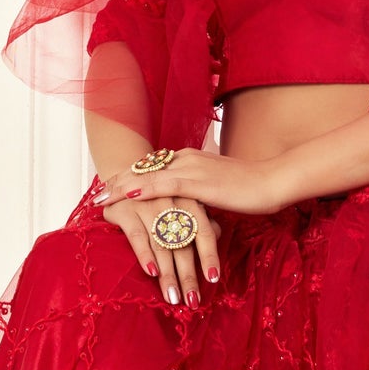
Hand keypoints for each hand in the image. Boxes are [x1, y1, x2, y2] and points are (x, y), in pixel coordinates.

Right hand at [91, 191, 221, 309]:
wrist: (124, 170)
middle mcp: (171, 203)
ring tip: (173, 298)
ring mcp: (148, 205)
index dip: (209, 256)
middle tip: (192, 301)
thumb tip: (219, 233)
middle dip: (188, 276)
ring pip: (162, 245)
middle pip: (183, 245)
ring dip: (168, 275)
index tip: (213, 279)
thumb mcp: (184, 199)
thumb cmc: (160, 192)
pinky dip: (145, 255)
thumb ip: (202, 217)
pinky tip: (152, 273)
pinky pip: (137, 236)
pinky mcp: (125, 209)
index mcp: (190, 201)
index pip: (205, 232)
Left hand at [96, 148, 280, 218]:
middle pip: (143, 168)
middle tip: (95, 194)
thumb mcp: (220, 191)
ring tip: (100, 199)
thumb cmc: (253, 189)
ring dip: (121, 187)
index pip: (152, 166)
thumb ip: (201, 197)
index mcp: (191, 158)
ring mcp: (191, 168)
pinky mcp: (199, 182)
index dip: (129, 176)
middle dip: (117, 181)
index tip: (109, 186)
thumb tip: (192, 211)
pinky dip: (143, 190)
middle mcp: (186, 158)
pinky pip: (164, 185)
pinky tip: (126, 196)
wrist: (274, 181)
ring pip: (147, 175)